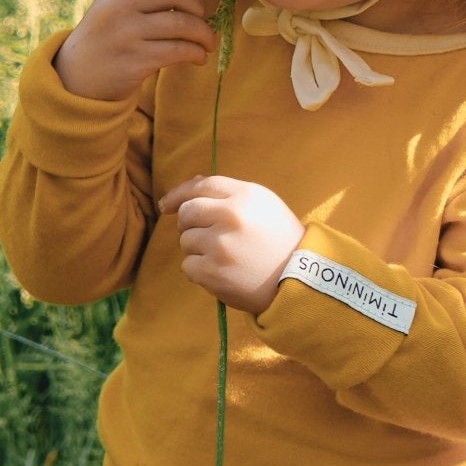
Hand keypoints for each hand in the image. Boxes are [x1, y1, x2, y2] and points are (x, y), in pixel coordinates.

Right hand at [52, 0, 216, 100]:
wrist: (74, 79)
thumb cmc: (104, 43)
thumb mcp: (113, 12)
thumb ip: (144, 1)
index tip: (197, 4)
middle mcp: (121, 9)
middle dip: (198, 6)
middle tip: (204, 21)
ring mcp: (127, 35)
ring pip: (182, 25)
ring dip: (204, 34)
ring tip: (208, 44)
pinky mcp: (135, 62)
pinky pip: (178, 51)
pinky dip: (196, 53)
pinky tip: (199, 58)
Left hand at [157, 175, 303, 315]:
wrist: (300, 280)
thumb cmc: (280, 240)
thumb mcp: (264, 205)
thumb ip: (230, 194)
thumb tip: (192, 185)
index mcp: (245, 195)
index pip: (201, 186)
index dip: (179, 193)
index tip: (166, 205)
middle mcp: (231, 216)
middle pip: (187, 213)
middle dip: (187, 224)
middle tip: (202, 236)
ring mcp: (220, 245)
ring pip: (186, 241)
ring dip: (197, 250)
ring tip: (224, 258)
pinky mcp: (213, 272)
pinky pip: (188, 266)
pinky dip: (199, 271)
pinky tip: (221, 273)